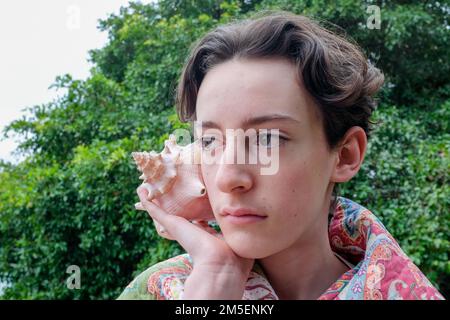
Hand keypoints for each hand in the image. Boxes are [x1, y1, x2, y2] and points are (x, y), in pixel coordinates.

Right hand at [136, 186, 254, 297]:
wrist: (222, 263)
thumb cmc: (233, 255)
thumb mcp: (236, 235)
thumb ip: (237, 227)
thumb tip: (242, 218)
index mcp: (206, 236)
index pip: (199, 223)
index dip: (196, 214)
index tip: (194, 204)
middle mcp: (190, 232)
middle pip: (178, 216)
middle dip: (171, 204)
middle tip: (163, 192)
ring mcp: (179, 228)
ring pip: (163, 212)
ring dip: (154, 201)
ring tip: (145, 188)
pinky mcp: (172, 225)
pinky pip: (156, 210)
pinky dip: (147, 201)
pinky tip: (141, 191)